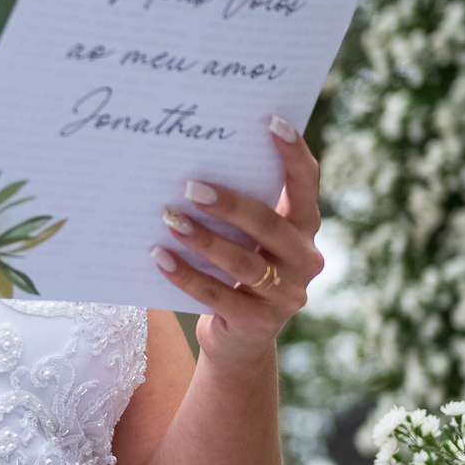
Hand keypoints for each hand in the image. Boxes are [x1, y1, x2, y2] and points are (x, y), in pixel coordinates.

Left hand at [150, 116, 322, 371]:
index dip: (293, 154)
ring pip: (242, 264)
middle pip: (269, 226)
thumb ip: (240, 206)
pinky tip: (158, 257)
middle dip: (230, 205)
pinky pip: (216, 295)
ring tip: (169, 219)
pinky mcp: (258, 324)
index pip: (306, 185)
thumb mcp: (248, 238)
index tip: (271, 123)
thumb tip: (193, 163)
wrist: (239, 341)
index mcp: (304, 228)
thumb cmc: (239, 269)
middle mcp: (305, 260)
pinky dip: (185, 275)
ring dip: (203, 240)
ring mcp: (286, 296)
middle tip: (190, 186)